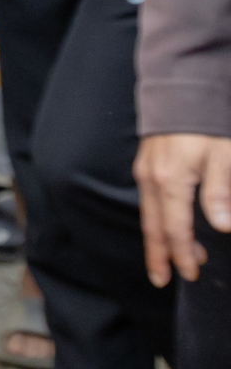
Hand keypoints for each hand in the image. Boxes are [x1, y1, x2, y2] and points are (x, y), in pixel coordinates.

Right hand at [136, 132, 230, 284]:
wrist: (182, 88)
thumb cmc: (207, 123)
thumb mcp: (225, 156)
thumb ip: (221, 192)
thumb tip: (221, 227)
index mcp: (171, 182)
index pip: (176, 229)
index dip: (183, 254)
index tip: (191, 273)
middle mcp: (151, 180)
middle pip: (153, 227)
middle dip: (158, 256)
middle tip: (161, 280)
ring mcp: (145, 171)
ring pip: (148, 214)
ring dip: (158, 240)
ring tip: (167, 261)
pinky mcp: (146, 164)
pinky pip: (148, 200)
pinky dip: (156, 219)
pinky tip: (167, 224)